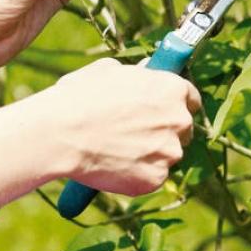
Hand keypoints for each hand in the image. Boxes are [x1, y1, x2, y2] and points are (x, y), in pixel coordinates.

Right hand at [38, 58, 200, 195]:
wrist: (60, 134)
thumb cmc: (79, 98)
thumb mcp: (108, 71)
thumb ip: (137, 74)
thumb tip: (146, 71)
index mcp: (172, 89)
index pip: (191, 99)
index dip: (176, 105)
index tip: (164, 110)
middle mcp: (179, 120)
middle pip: (182, 129)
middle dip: (164, 131)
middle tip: (135, 133)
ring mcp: (169, 152)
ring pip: (166, 155)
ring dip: (150, 154)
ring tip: (116, 150)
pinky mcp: (155, 179)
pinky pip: (151, 177)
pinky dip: (136, 175)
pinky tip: (113, 166)